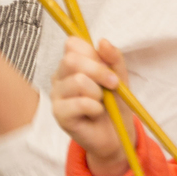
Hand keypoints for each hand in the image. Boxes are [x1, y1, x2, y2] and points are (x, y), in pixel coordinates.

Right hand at [51, 35, 135, 175]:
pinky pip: (79, 103)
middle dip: (99, 71)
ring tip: (101, 102)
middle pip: (71, 60)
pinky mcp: (59, 114)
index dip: (92, 53)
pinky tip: (96, 113)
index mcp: (71, 64)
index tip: (107, 67)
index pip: (72, 44)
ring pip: (78, 81)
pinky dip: (95, 108)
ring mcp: (56, 95)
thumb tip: (102, 41)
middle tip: (113, 85)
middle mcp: (59, 77)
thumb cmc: (114, 104)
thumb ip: (113, 58)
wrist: (116, 134)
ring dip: (98, 93)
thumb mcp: (119, 77)